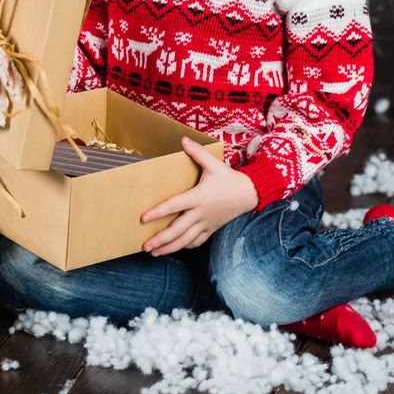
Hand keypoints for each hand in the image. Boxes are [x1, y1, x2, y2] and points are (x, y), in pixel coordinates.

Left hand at [142, 137, 258, 256]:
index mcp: (198, 197)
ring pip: (185, 240)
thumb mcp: (214, 163)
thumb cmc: (229, 178)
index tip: (143, 218)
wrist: (249, 194)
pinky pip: (197, 241)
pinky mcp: (212, 229)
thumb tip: (183, 140)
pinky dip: (185, 246)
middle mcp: (200, 213)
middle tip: (145, 246)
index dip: (158, 212)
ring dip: (169, 248)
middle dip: (160, 240)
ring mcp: (206, 223)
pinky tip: (176, 248)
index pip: (174, 206)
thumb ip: (197, 152)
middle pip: (177, 230)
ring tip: (155, 253)